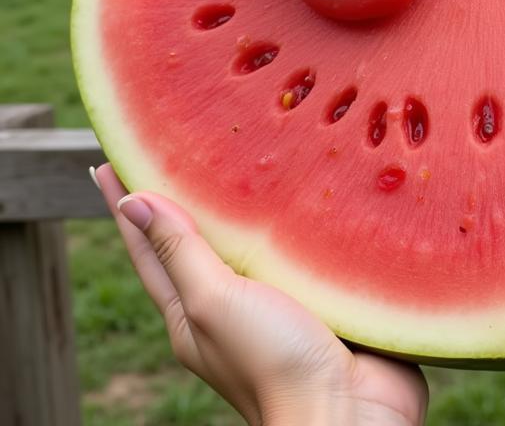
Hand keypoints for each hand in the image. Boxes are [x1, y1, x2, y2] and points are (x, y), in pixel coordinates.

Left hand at [94, 165, 426, 425]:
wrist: (349, 412)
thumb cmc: (274, 362)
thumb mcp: (216, 302)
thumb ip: (180, 252)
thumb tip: (133, 203)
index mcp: (193, 313)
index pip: (149, 249)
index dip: (128, 206)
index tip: (109, 163)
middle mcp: (229, 307)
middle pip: (197, 243)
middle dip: (183, 199)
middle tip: (174, 151)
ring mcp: (276, 304)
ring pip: (251, 245)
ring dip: (243, 207)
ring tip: (240, 163)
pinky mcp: (319, 299)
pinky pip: (300, 252)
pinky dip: (294, 225)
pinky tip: (306, 201)